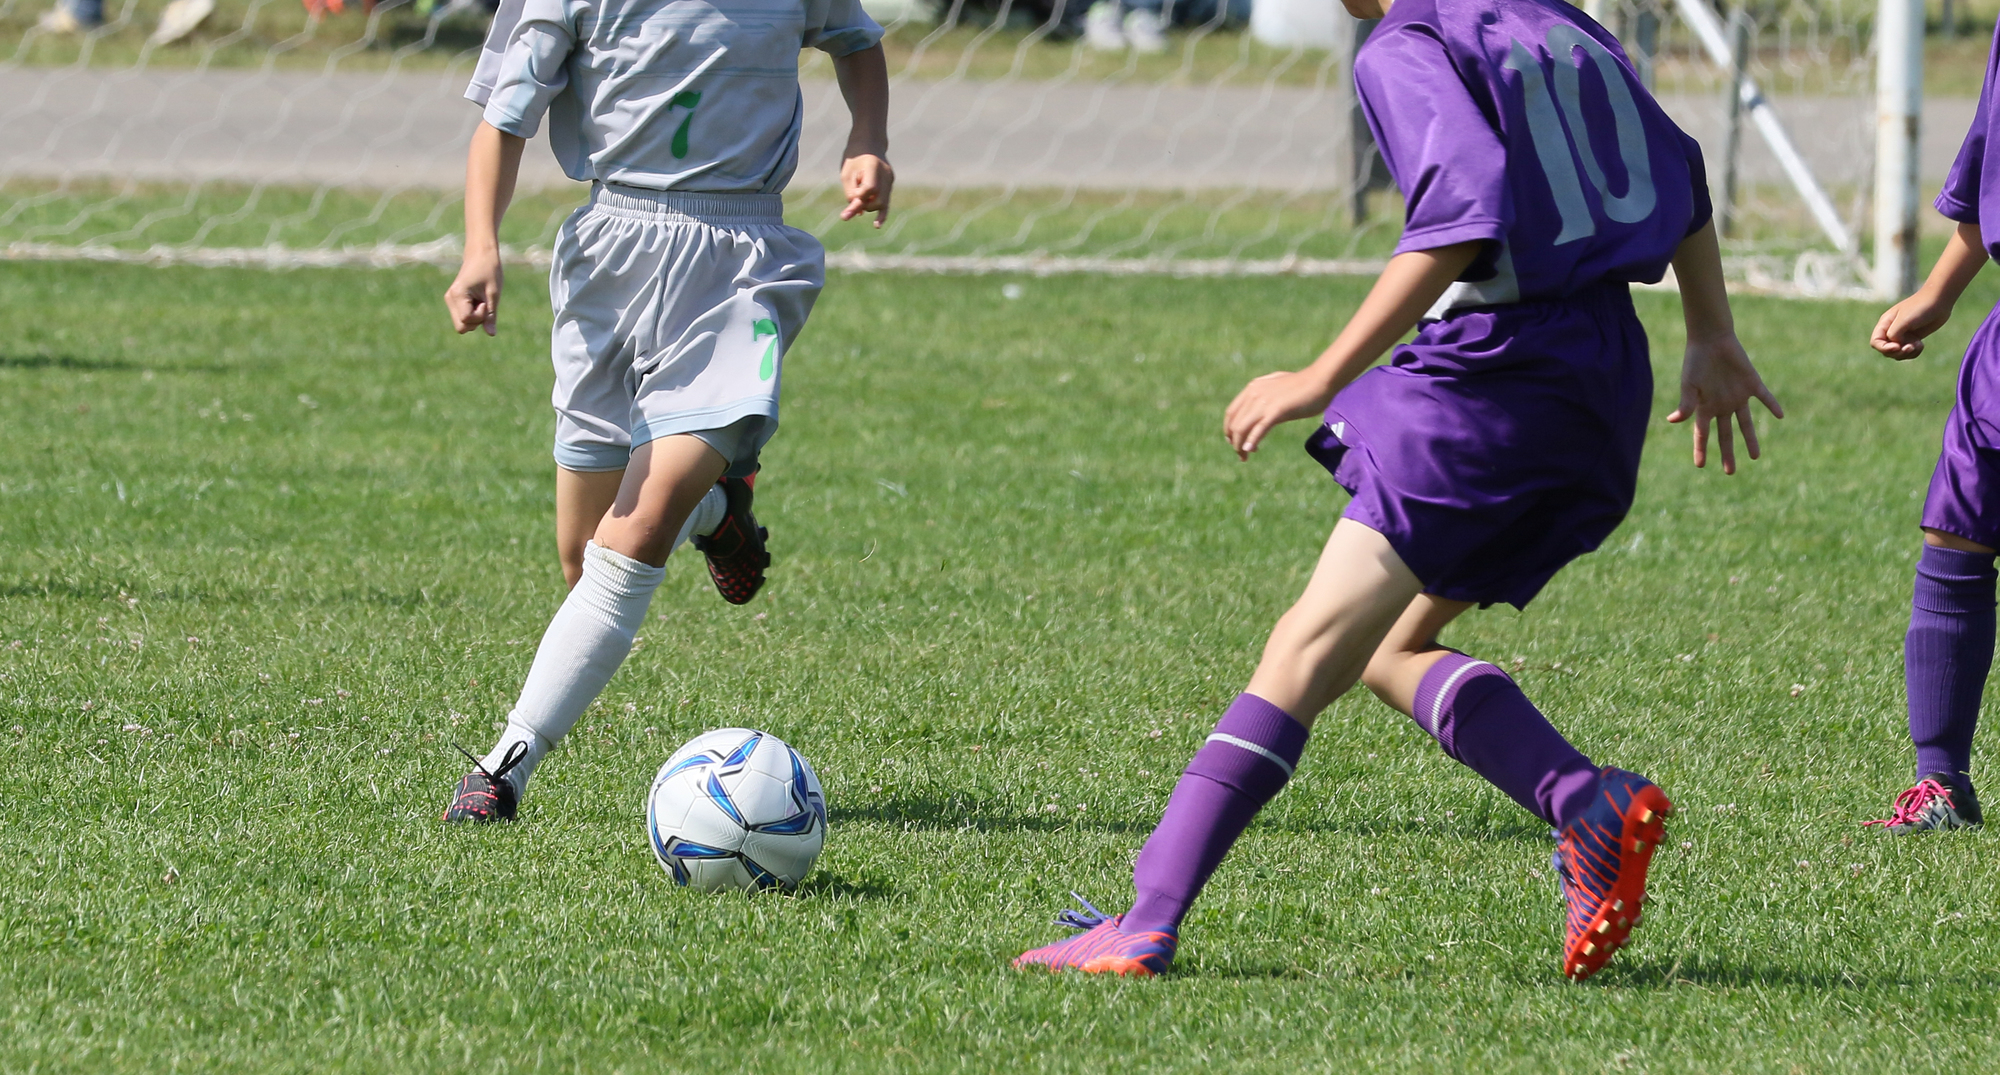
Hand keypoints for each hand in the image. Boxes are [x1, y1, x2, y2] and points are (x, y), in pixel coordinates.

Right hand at [445, 252, 502, 335]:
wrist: (481, 254)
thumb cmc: (489, 271)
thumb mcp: (493, 294)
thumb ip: (491, 315)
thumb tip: (491, 334)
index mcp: (457, 295)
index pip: (466, 321)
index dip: (480, 316)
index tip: (485, 302)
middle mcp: (450, 298)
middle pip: (461, 327)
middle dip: (476, 321)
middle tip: (483, 303)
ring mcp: (450, 300)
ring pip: (462, 324)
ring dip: (475, 318)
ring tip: (480, 300)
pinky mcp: (454, 301)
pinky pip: (463, 318)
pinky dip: (473, 314)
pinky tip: (476, 300)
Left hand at [840, 153, 892, 227]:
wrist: (868, 143)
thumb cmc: (854, 158)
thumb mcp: (847, 174)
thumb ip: (850, 193)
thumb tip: (857, 213)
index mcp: (874, 166)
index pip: (870, 189)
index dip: (859, 197)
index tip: (851, 198)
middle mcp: (886, 174)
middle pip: (878, 200)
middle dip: (865, 205)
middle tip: (853, 203)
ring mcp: (890, 179)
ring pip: (883, 203)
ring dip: (869, 206)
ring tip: (859, 198)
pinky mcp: (890, 184)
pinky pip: (886, 201)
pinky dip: (881, 213)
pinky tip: (877, 225)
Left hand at [1223, 369, 1335, 460]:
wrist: (1320, 380)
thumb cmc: (1304, 386)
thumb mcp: (1278, 390)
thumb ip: (1266, 400)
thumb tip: (1262, 415)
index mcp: (1252, 388)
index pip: (1231, 413)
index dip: (1228, 430)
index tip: (1234, 442)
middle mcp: (1254, 394)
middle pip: (1234, 423)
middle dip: (1234, 442)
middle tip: (1241, 454)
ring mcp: (1264, 402)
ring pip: (1242, 428)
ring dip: (1240, 446)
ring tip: (1244, 457)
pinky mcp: (1276, 411)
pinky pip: (1258, 430)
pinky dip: (1252, 442)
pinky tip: (1251, 450)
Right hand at [1666, 332, 1782, 474]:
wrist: (1711, 339)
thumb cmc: (1695, 361)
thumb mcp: (1689, 384)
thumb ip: (1685, 403)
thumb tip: (1672, 420)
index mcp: (1705, 407)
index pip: (1702, 434)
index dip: (1700, 449)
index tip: (1700, 465)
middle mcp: (1722, 405)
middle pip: (1725, 434)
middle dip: (1727, 453)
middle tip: (1730, 471)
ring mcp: (1737, 396)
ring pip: (1745, 423)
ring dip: (1750, 439)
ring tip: (1755, 457)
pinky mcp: (1752, 383)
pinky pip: (1764, 397)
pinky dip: (1772, 405)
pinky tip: (1780, 415)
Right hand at [1871, 289, 1953, 359]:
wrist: (1939, 301)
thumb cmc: (1920, 308)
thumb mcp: (1904, 320)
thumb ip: (1894, 334)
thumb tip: (1895, 345)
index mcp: (1885, 324)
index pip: (1876, 342)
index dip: (1884, 348)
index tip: (1897, 347)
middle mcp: (1892, 330)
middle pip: (1886, 350)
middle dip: (1898, 352)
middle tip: (1910, 347)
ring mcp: (1903, 335)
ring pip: (1898, 353)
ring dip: (1907, 353)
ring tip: (1918, 345)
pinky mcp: (1913, 338)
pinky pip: (1909, 352)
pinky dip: (1914, 352)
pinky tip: (1921, 344)